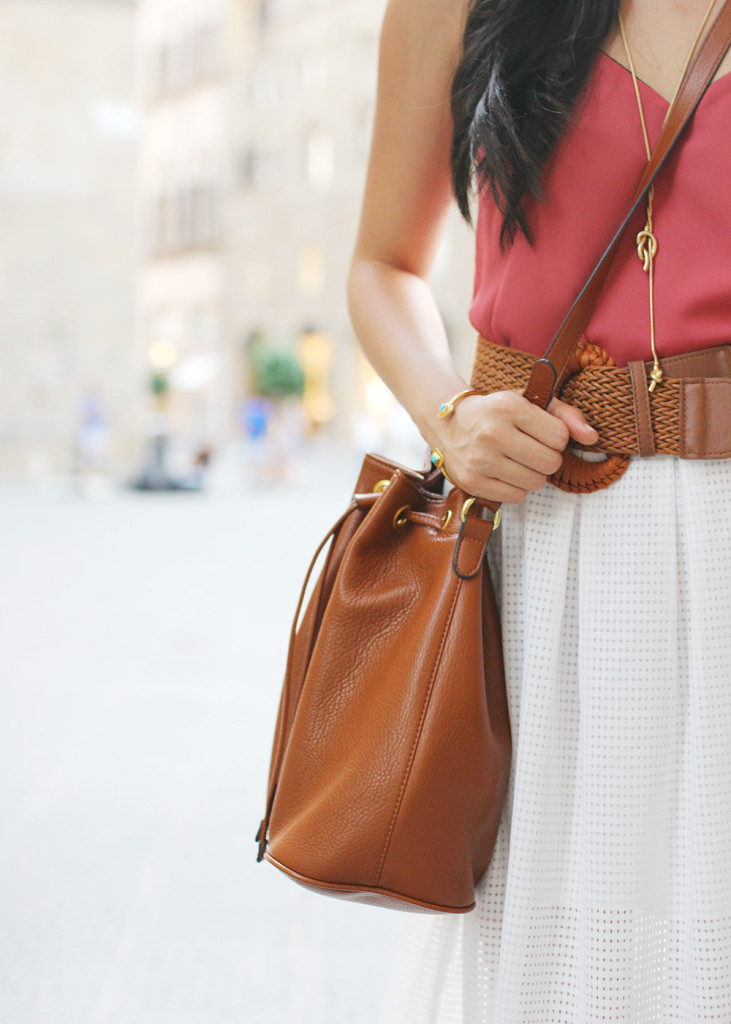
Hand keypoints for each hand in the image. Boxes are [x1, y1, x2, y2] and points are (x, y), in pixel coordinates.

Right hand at [433, 390, 598, 503]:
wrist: (448, 425)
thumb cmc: (496, 413)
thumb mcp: (528, 402)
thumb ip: (565, 415)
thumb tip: (592, 437)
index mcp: (508, 407)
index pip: (559, 436)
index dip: (556, 437)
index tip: (541, 432)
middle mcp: (492, 433)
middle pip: (550, 462)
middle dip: (547, 458)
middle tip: (531, 449)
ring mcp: (480, 460)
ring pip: (535, 482)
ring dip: (533, 474)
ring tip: (517, 460)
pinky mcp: (473, 482)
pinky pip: (516, 496)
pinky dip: (516, 487)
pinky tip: (505, 472)